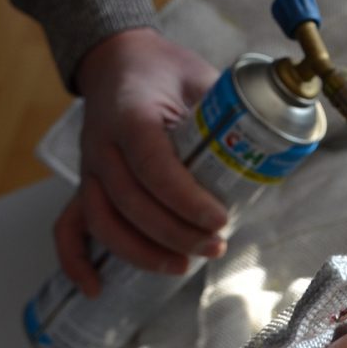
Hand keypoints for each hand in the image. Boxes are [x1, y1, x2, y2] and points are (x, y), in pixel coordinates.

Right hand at [55, 28, 226, 296]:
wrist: (117, 59)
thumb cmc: (165, 73)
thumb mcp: (201, 79)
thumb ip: (230, 112)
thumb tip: (277, 148)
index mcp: (131, 114)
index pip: (152, 165)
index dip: (185, 199)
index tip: (220, 219)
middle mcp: (103, 144)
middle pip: (131, 202)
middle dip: (175, 233)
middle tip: (215, 246)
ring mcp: (90, 168)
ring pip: (104, 221)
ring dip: (141, 252)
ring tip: (182, 266)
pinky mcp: (86, 185)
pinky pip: (69, 226)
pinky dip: (75, 261)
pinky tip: (96, 288)